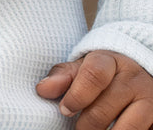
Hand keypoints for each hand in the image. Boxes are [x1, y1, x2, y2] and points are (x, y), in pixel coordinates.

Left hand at [36, 50, 152, 128]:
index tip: (64, 110)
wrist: (138, 70)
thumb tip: (42, 90)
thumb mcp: (81, 67)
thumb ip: (62, 76)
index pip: (94, 75)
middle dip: (87, 123)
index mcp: (110, 61)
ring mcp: (149, 100)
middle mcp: (133, 79)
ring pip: (127, 127)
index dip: (76, 95)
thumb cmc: (102, 71)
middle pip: (106, 106)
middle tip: (77, 129)